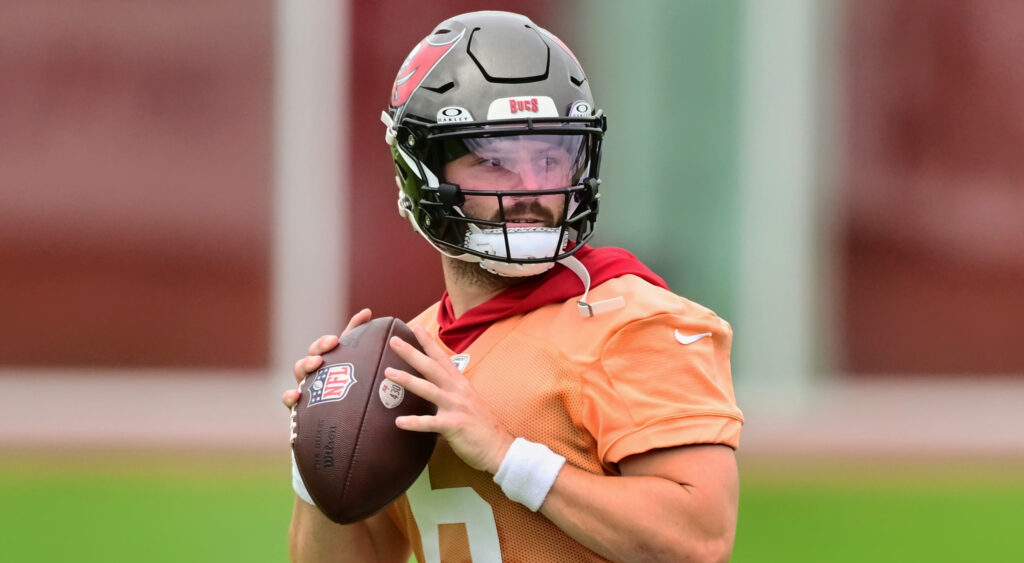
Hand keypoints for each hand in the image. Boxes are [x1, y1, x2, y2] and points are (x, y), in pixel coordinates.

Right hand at [281, 308, 372, 408]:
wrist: (344, 422)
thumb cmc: (350, 392)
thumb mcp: (358, 367)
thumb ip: (361, 339)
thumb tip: (367, 311)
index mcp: (329, 362)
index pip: (325, 346)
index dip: (327, 341)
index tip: (336, 340)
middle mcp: (315, 372)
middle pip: (311, 355)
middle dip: (318, 349)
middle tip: (328, 349)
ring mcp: (305, 387)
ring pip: (299, 371)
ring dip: (306, 364)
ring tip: (316, 363)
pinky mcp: (299, 407)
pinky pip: (289, 400)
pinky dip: (289, 396)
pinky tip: (295, 396)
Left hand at [384, 325, 514, 474]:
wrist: (499, 448)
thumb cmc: (481, 426)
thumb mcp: (467, 402)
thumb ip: (451, 392)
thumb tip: (433, 388)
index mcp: (460, 384)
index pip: (442, 358)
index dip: (428, 343)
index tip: (415, 328)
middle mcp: (458, 391)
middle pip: (431, 368)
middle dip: (412, 353)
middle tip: (393, 341)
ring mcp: (456, 407)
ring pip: (428, 390)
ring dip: (407, 380)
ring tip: (388, 373)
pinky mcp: (454, 426)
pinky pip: (430, 423)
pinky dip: (414, 422)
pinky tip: (398, 422)